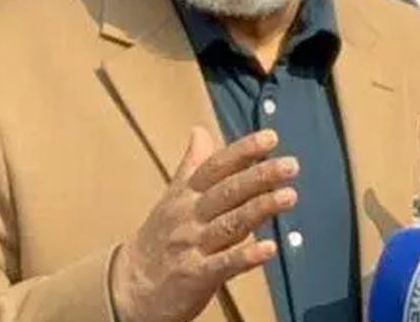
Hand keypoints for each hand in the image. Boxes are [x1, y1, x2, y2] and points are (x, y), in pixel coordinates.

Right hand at [111, 127, 297, 321]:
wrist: (129, 288)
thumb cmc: (158, 239)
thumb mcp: (171, 197)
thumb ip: (192, 165)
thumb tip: (200, 130)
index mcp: (185, 195)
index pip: (216, 167)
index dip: (243, 151)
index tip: (270, 138)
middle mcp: (189, 216)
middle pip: (227, 191)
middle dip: (260, 176)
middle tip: (291, 165)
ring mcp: (192, 246)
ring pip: (230, 224)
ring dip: (260, 209)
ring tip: (289, 196)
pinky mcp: (196, 276)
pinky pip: (224, 264)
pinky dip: (246, 256)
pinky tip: (269, 248)